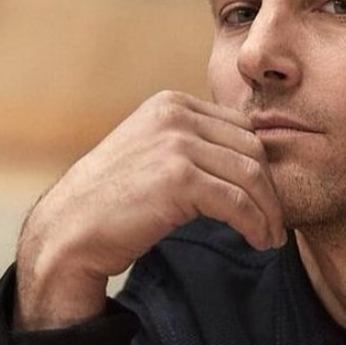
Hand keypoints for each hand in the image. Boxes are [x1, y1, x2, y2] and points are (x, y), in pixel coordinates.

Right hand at [14, 91, 285, 329]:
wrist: (68, 231)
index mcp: (171, 103)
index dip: (261, 165)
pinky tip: (259, 241)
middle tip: (276, 222)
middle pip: (252, 148)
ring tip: (271, 237)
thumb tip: (250, 158)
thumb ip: (193, 144)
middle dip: (270, 189)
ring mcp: (175, 143)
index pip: (240, 128)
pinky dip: (256, 224)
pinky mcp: (178, 178)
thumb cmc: (113, 201)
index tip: (268, 198)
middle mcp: (175, 114)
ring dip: (269, 211)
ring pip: (251, 175)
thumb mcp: (153, 153)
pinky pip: (238, 202)